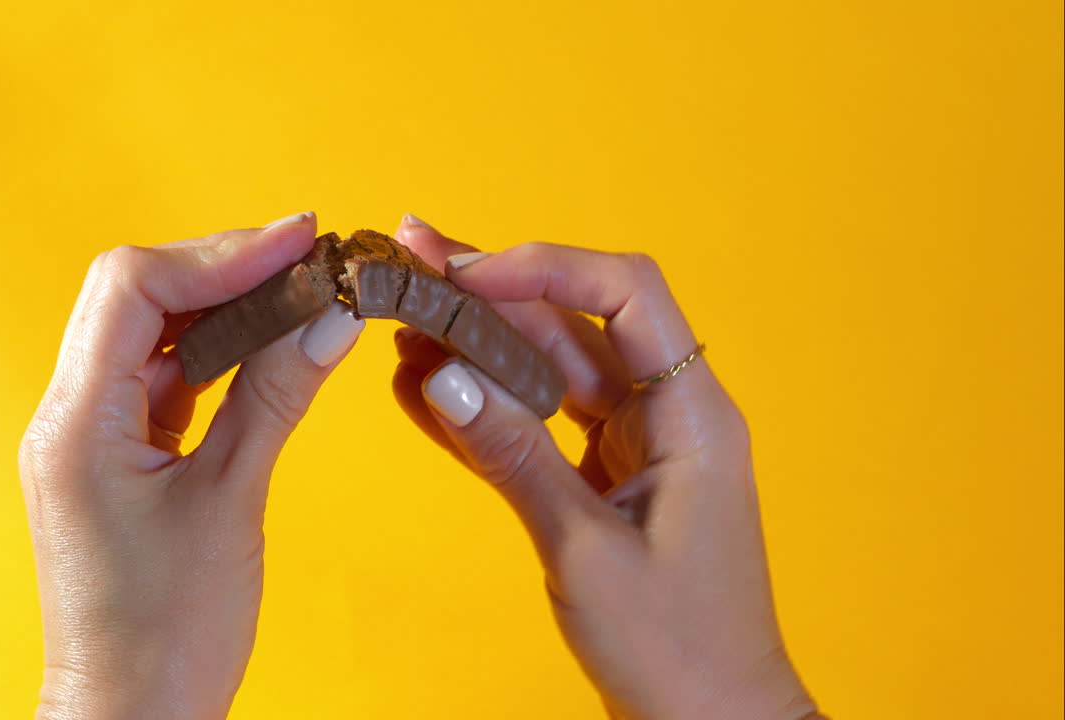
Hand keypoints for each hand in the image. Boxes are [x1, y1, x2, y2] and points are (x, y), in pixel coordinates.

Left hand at [18, 212, 364, 718]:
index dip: (218, 253)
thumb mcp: (230, 502)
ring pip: (153, 332)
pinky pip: (166, 377)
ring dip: (226, 305)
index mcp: (77, 424)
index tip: (297, 240)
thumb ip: (274, 397)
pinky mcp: (120, 456)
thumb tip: (330, 318)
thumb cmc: (168, 633)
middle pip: (137, 296)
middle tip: (309, 254)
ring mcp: (91, 436)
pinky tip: (272, 344)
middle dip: (224, 266)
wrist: (133, 716)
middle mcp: (69, 417)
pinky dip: (220, 353)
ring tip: (304, 290)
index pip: (132, 289)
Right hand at [392, 216, 818, 719]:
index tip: (467, 274)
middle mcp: (666, 412)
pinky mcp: (606, 475)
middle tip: (411, 259)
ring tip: (403, 317)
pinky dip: (488, 405)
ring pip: (550, 368)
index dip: (545, 267)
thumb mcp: (585, 548)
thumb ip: (514, 455)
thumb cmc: (677, 647)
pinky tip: (424, 388)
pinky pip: (542, 422)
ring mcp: (635, 443)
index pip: (625, 291)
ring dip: (479, 344)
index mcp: (691, 413)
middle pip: (574, 322)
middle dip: (492, 291)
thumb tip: (442, 377)